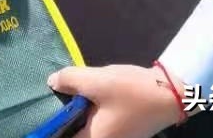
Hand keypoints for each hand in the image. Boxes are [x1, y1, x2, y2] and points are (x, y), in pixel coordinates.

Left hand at [47, 64, 186, 137]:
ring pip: (86, 127)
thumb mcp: (98, 81)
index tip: (40, 110)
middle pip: (74, 132)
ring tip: (69, 89)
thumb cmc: (133, 92)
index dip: (49, 126)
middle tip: (55, 92)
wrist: (173, 94)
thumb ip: (71, 81)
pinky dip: (90, 111)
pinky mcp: (122, 131)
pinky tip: (88, 94)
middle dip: (64, 115)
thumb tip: (51, 83)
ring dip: (78, 111)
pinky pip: (97, 124)